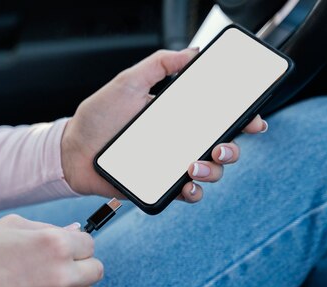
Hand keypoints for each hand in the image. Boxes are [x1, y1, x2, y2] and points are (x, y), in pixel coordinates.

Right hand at [0, 215, 102, 286]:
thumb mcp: (12, 226)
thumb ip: (49, 228)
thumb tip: (75, 232)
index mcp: (55, 244)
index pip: (90, 244)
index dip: (76, 244)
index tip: (64, 247)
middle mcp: (61, 274)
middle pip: (96, 271)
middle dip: (82, 265)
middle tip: (62, 265)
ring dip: (71, 286)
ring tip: (40, 281)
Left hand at [61, 48, 267, 202]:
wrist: (72, 150)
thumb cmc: (97, 117)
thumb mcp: (128, 82)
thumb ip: (159, 64)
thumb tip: (192, 52)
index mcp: (178, 117)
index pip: (218, 118)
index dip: (242, 119)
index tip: (254, 120)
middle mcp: (180, 142)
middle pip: (222, 147)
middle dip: (232, 149)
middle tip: (221, 146)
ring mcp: (171, 165)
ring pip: (210, 172)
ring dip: (213, 171)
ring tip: (194, 165)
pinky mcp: (160, 186)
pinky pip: (187, 193)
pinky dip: (193, 192)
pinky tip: (188, 185)